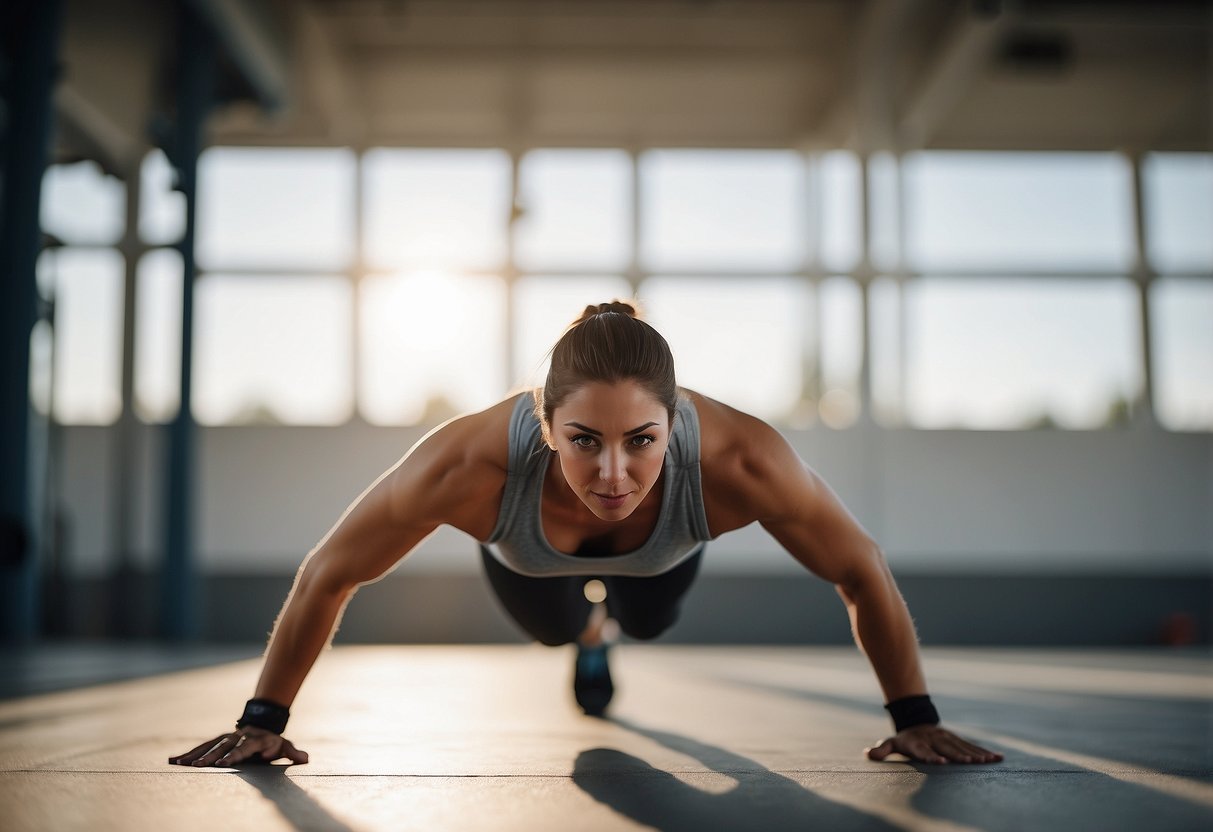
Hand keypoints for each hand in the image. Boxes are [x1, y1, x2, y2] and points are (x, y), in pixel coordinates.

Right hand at [168, 726, 308, 767]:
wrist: (263, 723)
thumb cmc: (273, 741)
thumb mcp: (285, 745)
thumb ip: (293, 753)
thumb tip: (305, 758)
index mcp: (254, 740)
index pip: (244, 748)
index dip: (234, 756)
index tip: (224, 764)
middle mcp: (238, 737)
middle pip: (223, 747)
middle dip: (210, 757)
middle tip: (197, 766)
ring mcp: (226, 738)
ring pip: (209, 746)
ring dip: (194, 755)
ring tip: (181, 764)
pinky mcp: (217, 740)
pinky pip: (200, 747)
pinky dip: (187, 753)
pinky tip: (173, 760)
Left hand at [866, 724, 1002, 764]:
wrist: (917, 722)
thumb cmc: (905, 739)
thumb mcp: (892, 743)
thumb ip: (883, 750)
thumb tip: (868, 754)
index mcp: (918, 742)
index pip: (924, 751)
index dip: (931, 756)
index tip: (940, 762)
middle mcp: (935, 739)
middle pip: (947, 748)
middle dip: (959, 755)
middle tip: (971, 762)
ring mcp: (948, 738)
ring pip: (963, 746)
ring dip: (977, 754)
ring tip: (989, 761)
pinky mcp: (958, 740)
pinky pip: (973, 746)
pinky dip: (985, 752)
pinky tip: (998, 757)